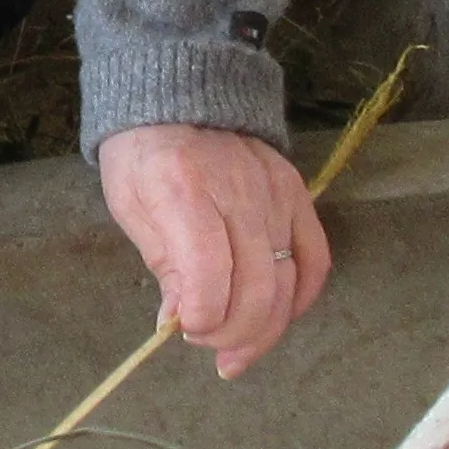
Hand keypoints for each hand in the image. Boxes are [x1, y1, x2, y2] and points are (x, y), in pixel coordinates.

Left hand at [99, 123, 330, 377]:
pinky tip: (276, 319)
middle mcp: (240, 191)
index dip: (202, 316)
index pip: (209, 271)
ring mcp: (276, 193)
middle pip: (256, 285)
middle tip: (209, 344)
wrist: (178, 97)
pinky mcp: (299, 195)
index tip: (185, 329)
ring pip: (288, 281)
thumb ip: (162, 264)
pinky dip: (300, 299)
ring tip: (236, 351)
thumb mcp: (132, 207)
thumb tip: (179, 320)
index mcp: (185, 189)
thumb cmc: (143, 157)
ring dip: (265, 329)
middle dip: (232, 332)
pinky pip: (315, 259)